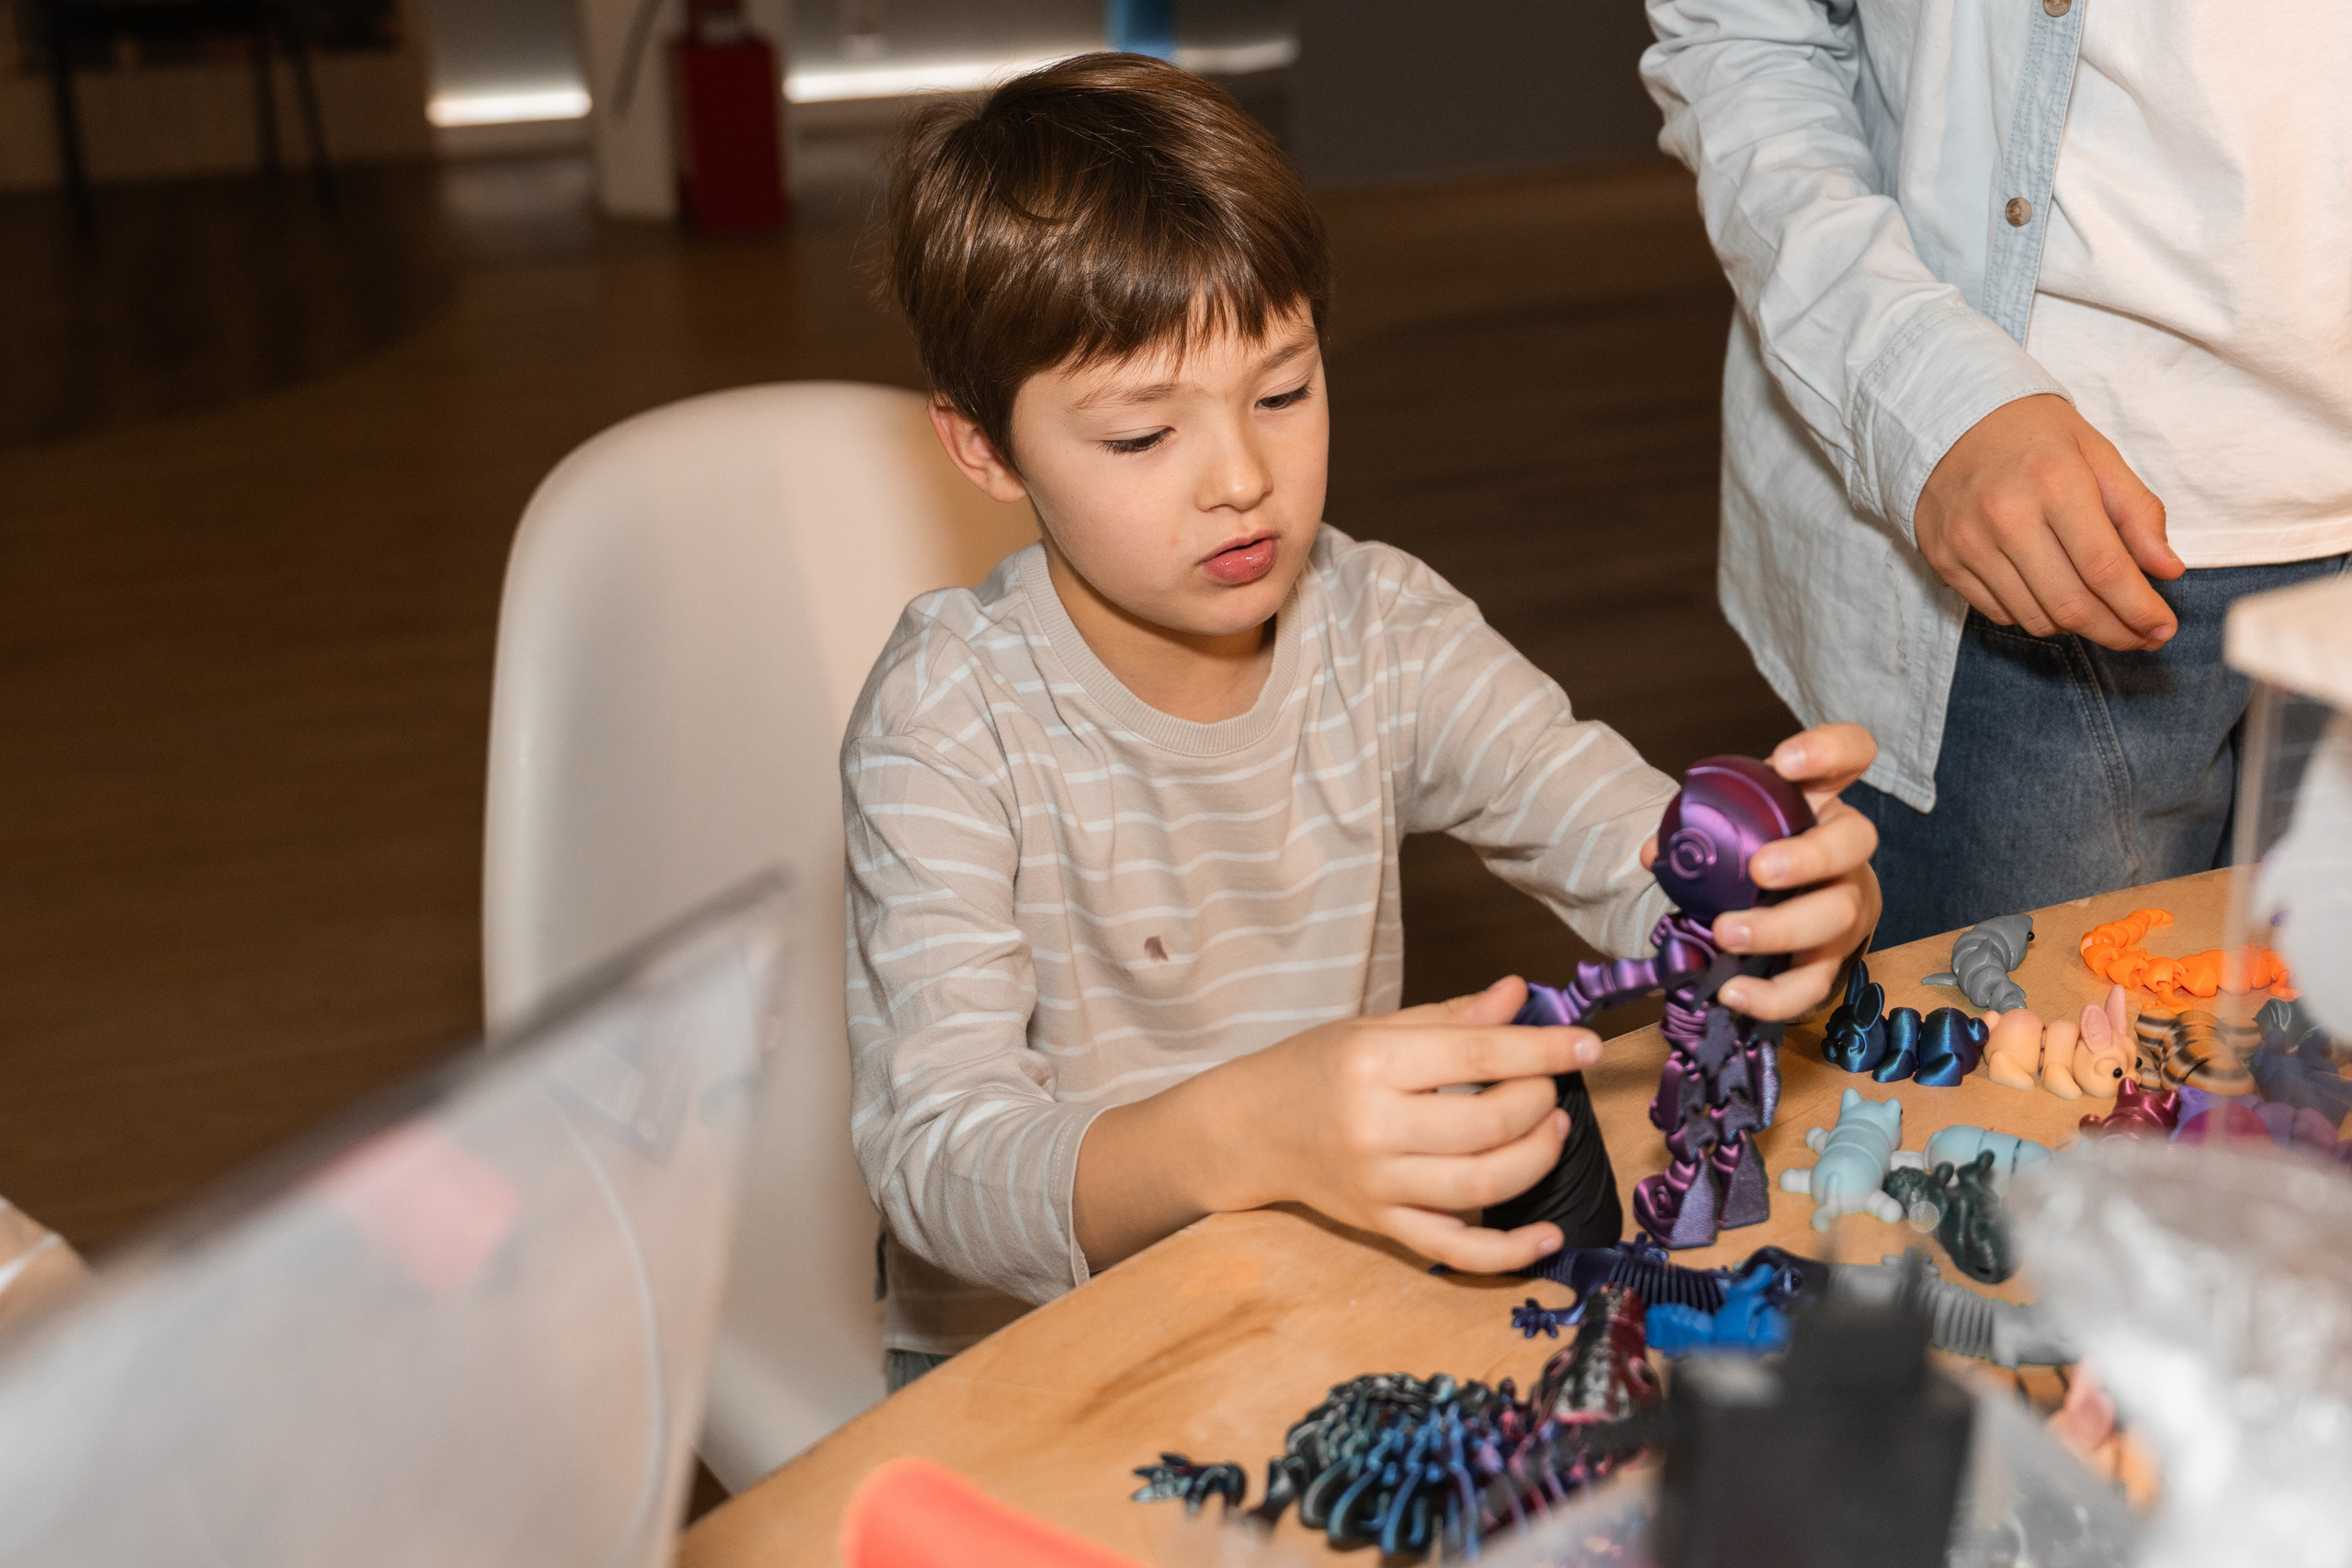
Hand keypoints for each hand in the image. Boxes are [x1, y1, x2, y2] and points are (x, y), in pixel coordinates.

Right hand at [1074, 978, 1602, 1274]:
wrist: (1248, 1129)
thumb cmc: (1314, 1068)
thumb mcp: (1375, 1027)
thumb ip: (1451, 1018)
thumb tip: (1520, 995)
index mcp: (1372, 1063)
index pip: (1477, 1056)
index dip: (1542, 1050)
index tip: (1586, 1044)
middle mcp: (1374, 1126)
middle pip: (1487, 1122)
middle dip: (1539, 1101)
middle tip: (1550, 1085)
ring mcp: (1379, 1184)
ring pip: (1482, 1183)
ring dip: (1536, 1157)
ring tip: (1551, 1131)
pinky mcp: (1383, 1225)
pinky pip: (1455, 1250)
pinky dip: (1509, 1252)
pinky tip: (1549, 1237)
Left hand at [1643, 723, 1881, 1019]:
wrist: (1768, 905)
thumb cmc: (1748, 851)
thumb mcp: (1728, 826)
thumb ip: (1695, 828)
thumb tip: (1655, 853)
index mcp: (1821, 801)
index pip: (1851, 754)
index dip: (1829, 750)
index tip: (1785, 761)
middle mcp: (1845, 850)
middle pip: (1854, 843)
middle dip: (1809, 857)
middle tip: (1759, 870)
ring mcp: (1846, 904)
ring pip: (1839, 916)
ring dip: (1781, 928)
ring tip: (1726, 933)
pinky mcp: (1831, 958)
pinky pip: (1813, 983)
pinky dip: (1774, 995)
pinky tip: (1733, 993)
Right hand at [1913, 395, 2183, 650]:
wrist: (1950, 420)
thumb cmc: (2035, 436)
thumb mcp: (2098, 454)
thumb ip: (2137, 512)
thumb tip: (2167, 570)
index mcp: (2054, 483)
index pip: (2105, 569)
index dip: (2139, 609)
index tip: (2163, 627)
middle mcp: (2005, 517)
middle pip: (2071, 605)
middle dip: (2116, 631)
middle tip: (2141, 637)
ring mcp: (1969, 543)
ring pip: (2035, 617)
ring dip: (2076, 627)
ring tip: (2099, 613)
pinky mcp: (1944, 560)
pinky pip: (1999, 612)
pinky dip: (2034, 613)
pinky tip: (2050, 593)